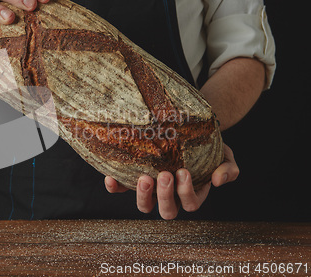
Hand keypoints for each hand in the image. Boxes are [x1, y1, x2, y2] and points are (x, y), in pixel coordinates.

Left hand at [105, 143, 238, 219]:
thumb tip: (219, 181)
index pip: (190, 203)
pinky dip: (115, 187)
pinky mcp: (132, 180)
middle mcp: (170, 196)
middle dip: (165, 196)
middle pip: (167, 211)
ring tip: (144, 177)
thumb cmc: (205, 146)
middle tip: (165, 175)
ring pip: (145, 206)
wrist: (185, 129)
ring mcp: (150, 190)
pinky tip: (111, 177)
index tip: (184, 171)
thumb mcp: (223, 154)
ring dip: (143, 195)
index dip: (186, 193)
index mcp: (191, 194)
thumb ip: (228, 168)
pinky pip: (121, 189)